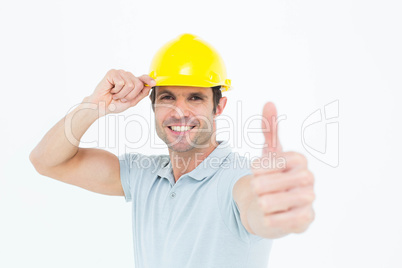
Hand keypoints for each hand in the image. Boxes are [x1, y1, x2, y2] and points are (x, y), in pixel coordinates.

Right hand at [87, 69, 155, 114]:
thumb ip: (141, 94)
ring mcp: (120, 73)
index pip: (143, 78)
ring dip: (122, 94)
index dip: (149, 80)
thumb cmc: (114, 104)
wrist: (101, 107)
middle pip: (139, 84)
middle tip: (121, 98)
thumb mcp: (131, 101)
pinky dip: (117, 91)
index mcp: (132, 82)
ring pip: (130, 84)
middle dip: (131, 95)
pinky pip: (121, 83)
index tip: (154, 82)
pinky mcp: (112, 73)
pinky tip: (111, 91)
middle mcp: (127, 76)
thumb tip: (150, 86)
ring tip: (115, 95)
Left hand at [249, 102, 315, 236]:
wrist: (273, 206)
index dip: (257, 168)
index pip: (268, 161)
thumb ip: (270, 129)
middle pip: (267, 183)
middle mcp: (308, 178)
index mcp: (298, 159)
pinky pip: (279, 221)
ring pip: (270, 203)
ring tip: (264, 202)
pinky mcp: (305, 220)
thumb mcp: (269, 153)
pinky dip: (268, 218)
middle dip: (257, 187)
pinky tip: (269, 215)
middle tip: (259, 189)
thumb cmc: (271, 176)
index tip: (257, 171)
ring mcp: (308, 200)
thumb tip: (269, 102)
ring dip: (261, 203)